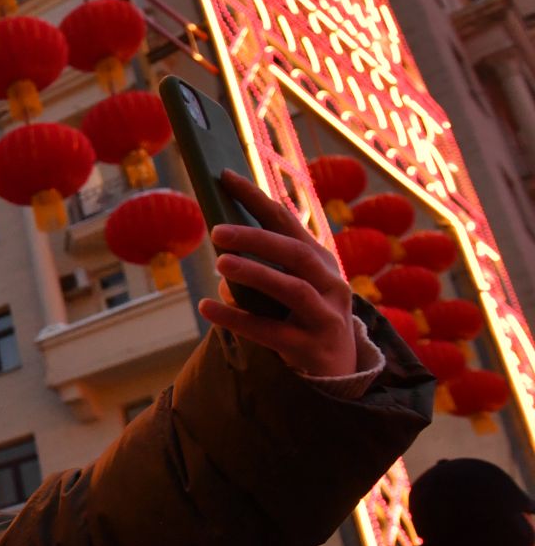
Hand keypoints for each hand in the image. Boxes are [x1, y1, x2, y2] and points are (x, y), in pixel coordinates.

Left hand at [200, 170, 357, 376]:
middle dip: (256, 238)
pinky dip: (236, 318)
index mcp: (319, 260)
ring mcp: (325, 316)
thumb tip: (221, 245)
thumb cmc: (302, 316)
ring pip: (291, 289)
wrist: (338, 369)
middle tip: (216, 231)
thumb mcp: (289, 284)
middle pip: (294, 253)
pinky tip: (207, 308)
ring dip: (254, 274)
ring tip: (219, 264)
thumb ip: (263, 264)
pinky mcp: (311, 347)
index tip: (224, 176)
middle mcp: (329, 283)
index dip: (256, 198)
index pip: (287, 221)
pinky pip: (270, 331)